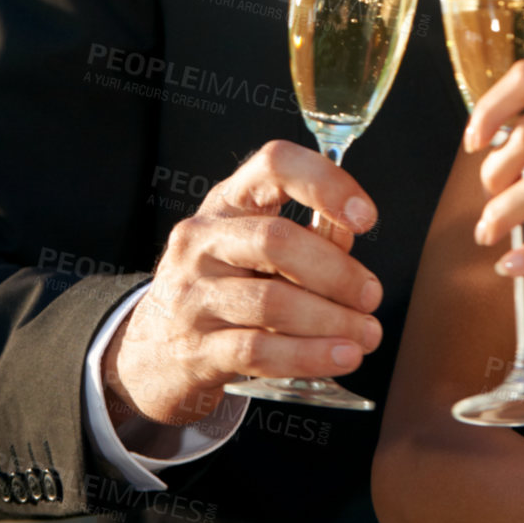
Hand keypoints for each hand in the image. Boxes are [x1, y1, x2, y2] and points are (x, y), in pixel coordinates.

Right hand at [102, 141, 382, 430]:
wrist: (151, 352)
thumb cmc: (222, 287)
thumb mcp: (256, 250)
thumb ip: (308, 236)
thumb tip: (349, 232)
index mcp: (227, 202)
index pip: (274, 164)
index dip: (326, 184)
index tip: (365, 217)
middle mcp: (202, 240)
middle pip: (277, 241)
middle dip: (336, 271)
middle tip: (372, 296)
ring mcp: (192, 295)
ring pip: (272, 302)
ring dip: (331, 321)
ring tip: (366, 335)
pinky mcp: (193, 349)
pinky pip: (257, 351)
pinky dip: (309, 355)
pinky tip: (341, 358)